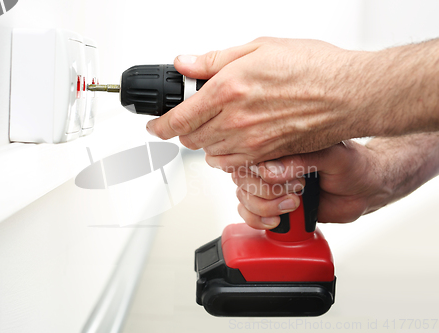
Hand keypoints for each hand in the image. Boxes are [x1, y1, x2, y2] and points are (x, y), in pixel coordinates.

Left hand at [147, 37, 371, 169]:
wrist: (349, 94)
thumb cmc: (313, 68)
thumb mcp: (258, 48)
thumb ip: (214, 60)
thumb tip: (185, 63)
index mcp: (228, 90)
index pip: (179, 118)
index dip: (160, 126)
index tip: (155, 127)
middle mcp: (236, 121)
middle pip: (191, 139)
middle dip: (184, 131)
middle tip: (189, 119)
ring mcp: (252, 143)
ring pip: (210, 154)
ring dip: (205, 143)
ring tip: (216, 128)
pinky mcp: (267, 157)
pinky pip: (233, 164)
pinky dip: (226, 155)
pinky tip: (235, 140)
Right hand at [232, 140, 390, 228]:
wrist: (366, 190)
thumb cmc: (354, 165)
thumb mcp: (333, 155)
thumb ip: (302, 160)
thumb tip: (269, 171)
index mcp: (281, 142)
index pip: (248, 153)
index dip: (261, 172)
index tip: (289, 179)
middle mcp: (270, 161)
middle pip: (241, 178)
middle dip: (266, 193)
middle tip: (297, 192)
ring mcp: (268, 182)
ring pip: (243, 196)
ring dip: (265, 208)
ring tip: (294, 205)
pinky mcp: (271, 203)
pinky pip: (246, 212)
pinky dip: (257, 220)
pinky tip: (277, 220)